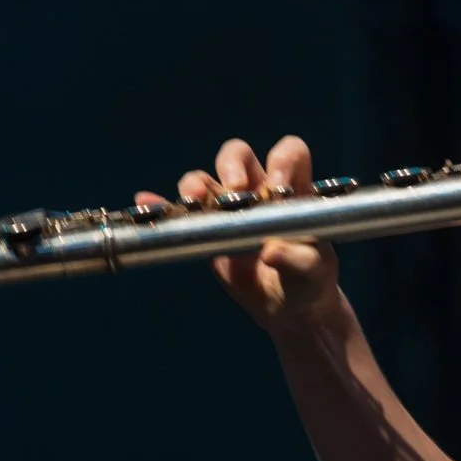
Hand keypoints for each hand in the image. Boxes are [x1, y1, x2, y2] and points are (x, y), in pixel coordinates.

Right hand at [135, 136, 340, 332]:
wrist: (288, 308)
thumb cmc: (310, 281)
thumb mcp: (313, 271)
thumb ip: (298, 260)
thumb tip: (271, 252)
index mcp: (293, 191)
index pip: (289, 152)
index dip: (283, 159)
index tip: (278, 187)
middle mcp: (259, 190)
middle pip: (238, 155)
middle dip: (232, 165)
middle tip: (235, 191)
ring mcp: (230, 209)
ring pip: (205, 180)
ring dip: (196, 185)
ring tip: (195, 202)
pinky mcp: (208, 229)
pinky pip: (181, 210)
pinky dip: (162, 204)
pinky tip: (147, 203)